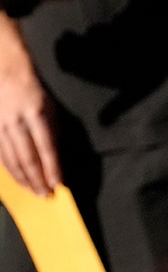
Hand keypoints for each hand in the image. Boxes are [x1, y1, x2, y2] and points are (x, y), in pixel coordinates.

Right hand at [0, 41, 59, 195]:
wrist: (6, 75)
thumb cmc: (34, 93)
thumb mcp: (51, 108)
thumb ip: (53, 132)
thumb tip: (55, 158)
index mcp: (37, 115)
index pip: (47, 148)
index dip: (52, 168)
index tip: (58, 183)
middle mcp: (17, 124)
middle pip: (28, 158)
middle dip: (38, 179)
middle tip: (46, 195)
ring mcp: (2, 129)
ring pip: (12, 161)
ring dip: (24, 179)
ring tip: (34, 192)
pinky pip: (2, 156)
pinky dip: (11, 171)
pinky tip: (19, 180)